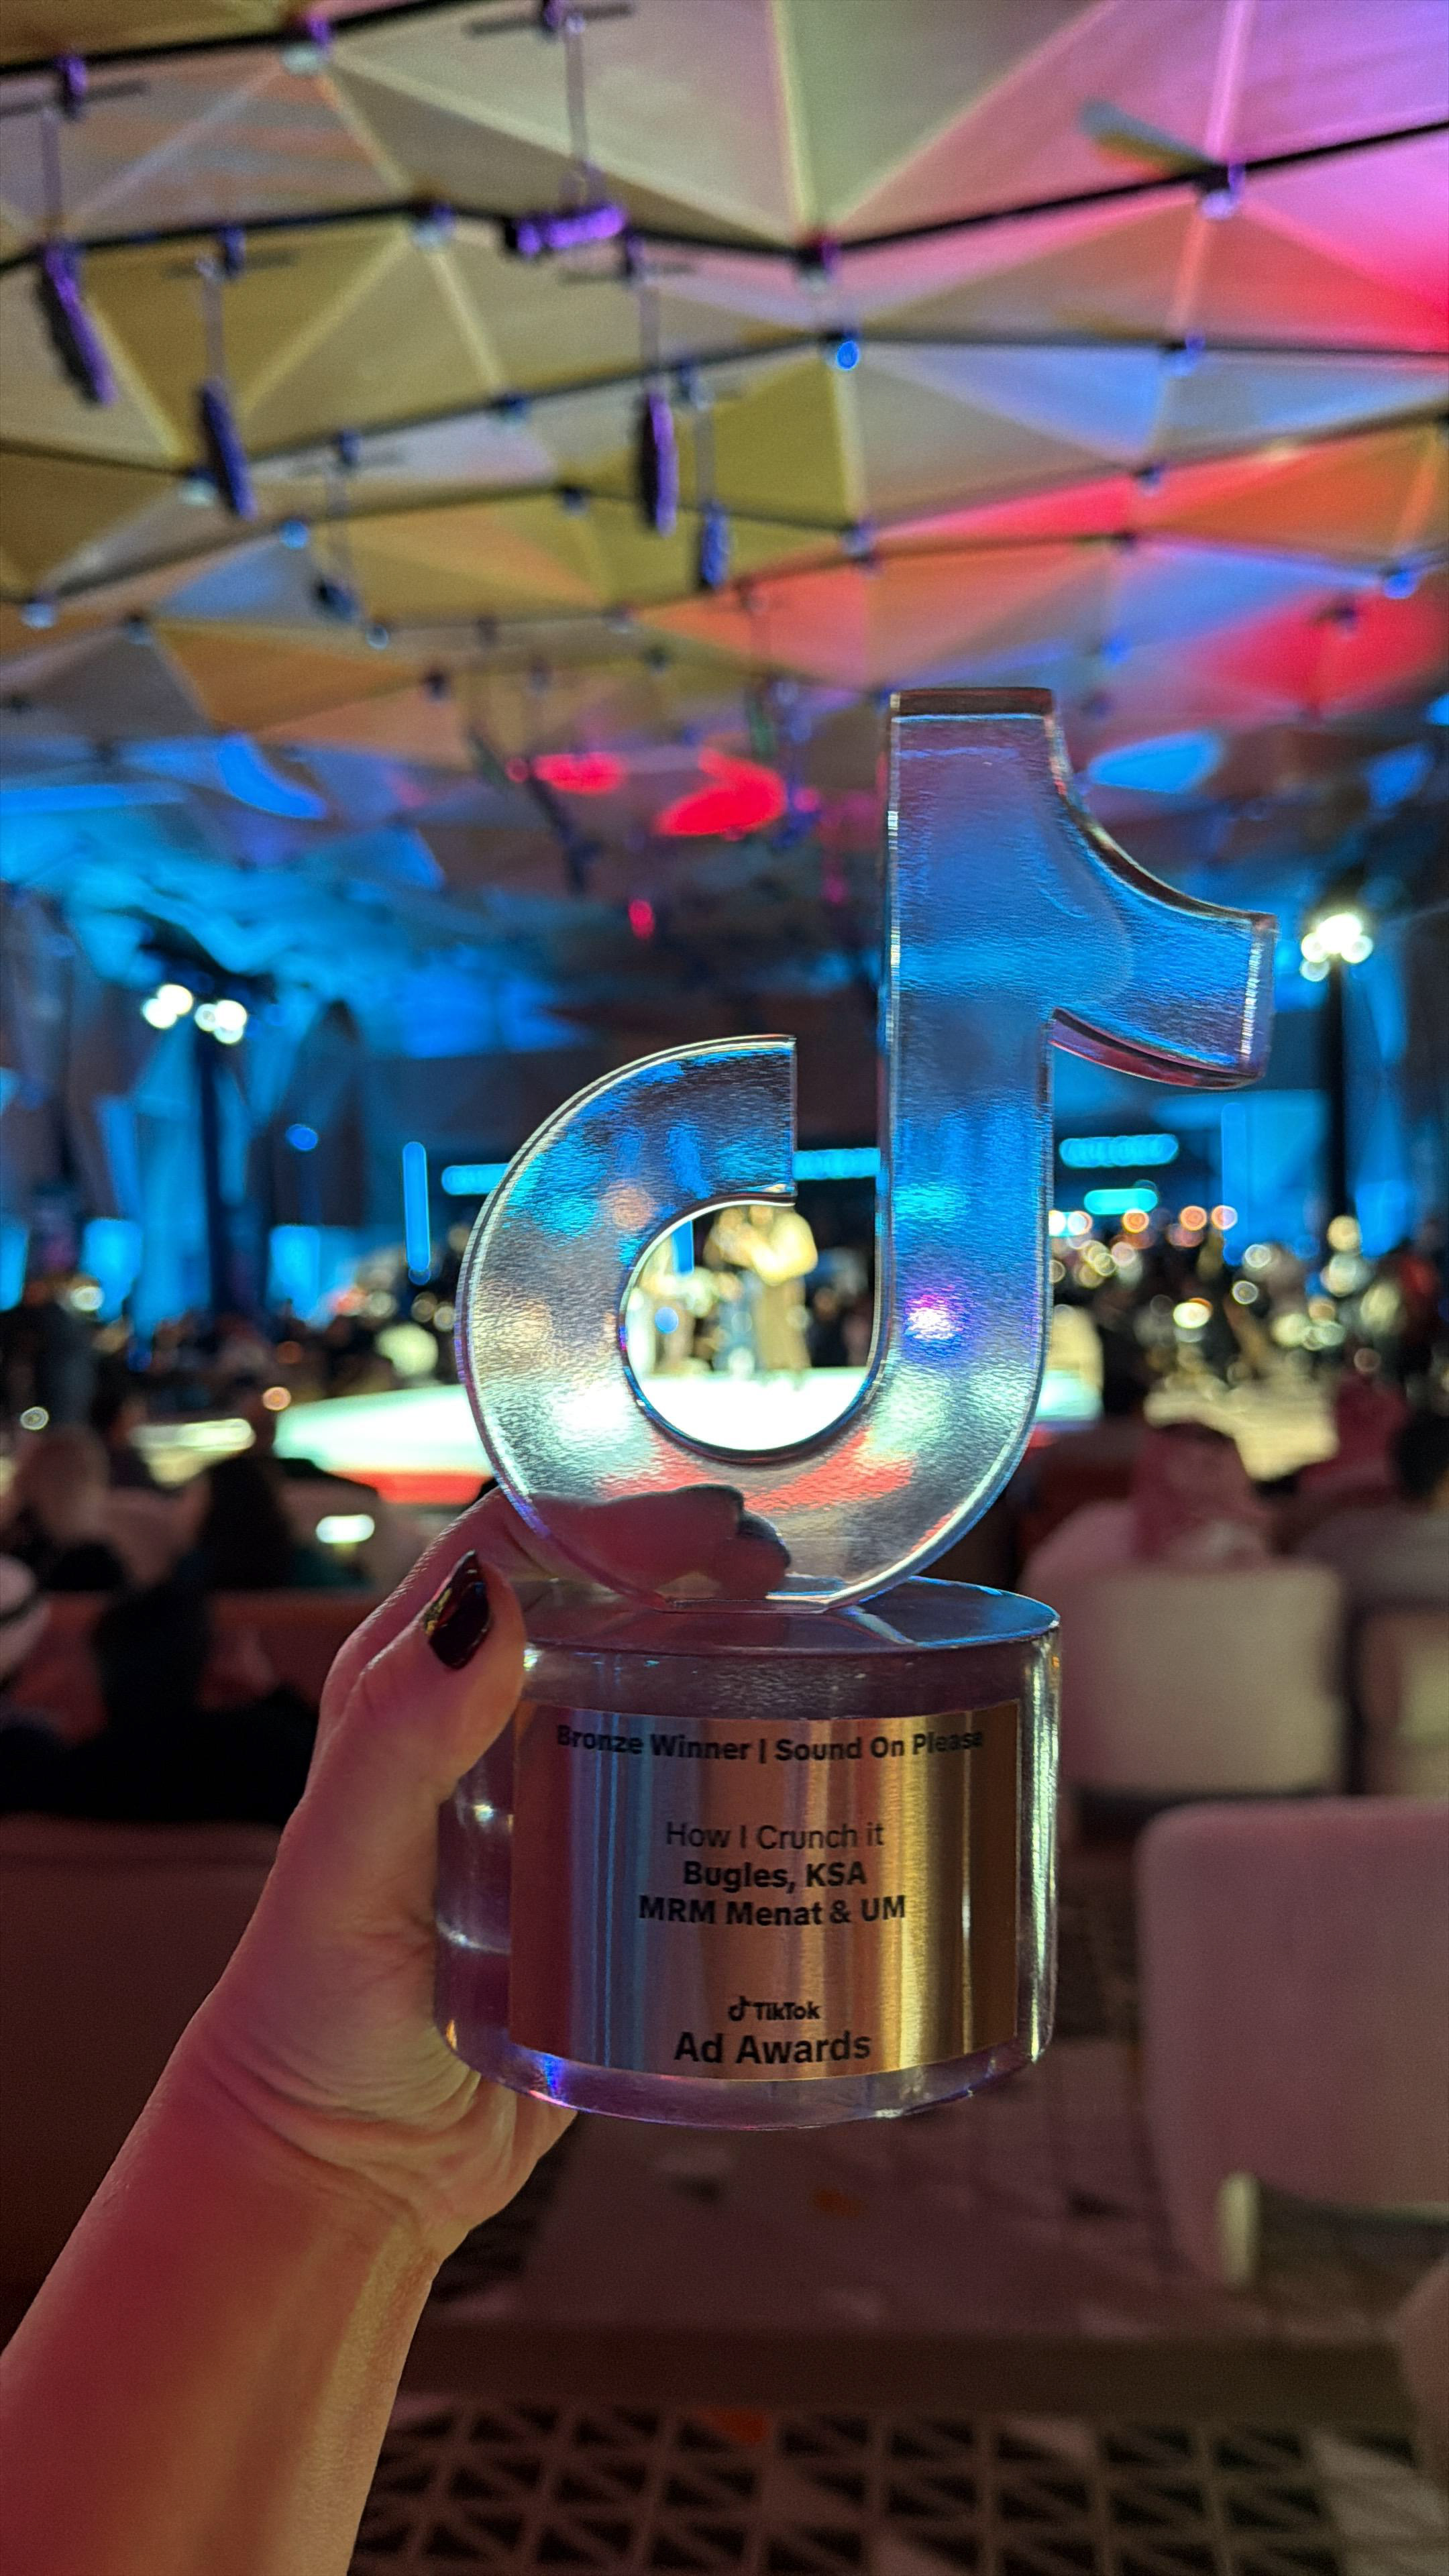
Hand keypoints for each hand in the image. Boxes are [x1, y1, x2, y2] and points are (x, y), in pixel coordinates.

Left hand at [178, 1483, 785, 2259]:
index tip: (713, 1527)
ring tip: (829, 1655)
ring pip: (659, 1693)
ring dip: (739, 1660)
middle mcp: (491, 1726)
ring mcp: (557, 1803)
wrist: (350, 2168)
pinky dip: (753, 1772)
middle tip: (794, 1582)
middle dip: (702, 1573)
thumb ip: (396, 1741)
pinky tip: (818, 1770)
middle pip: (610, 1604)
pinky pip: (689, 1803)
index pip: (517, 1547)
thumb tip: (490, 1603)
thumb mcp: (343, 1870)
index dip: (614, 1516)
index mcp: (415, 1688)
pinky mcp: (611, 1884)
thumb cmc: (313, 2016)